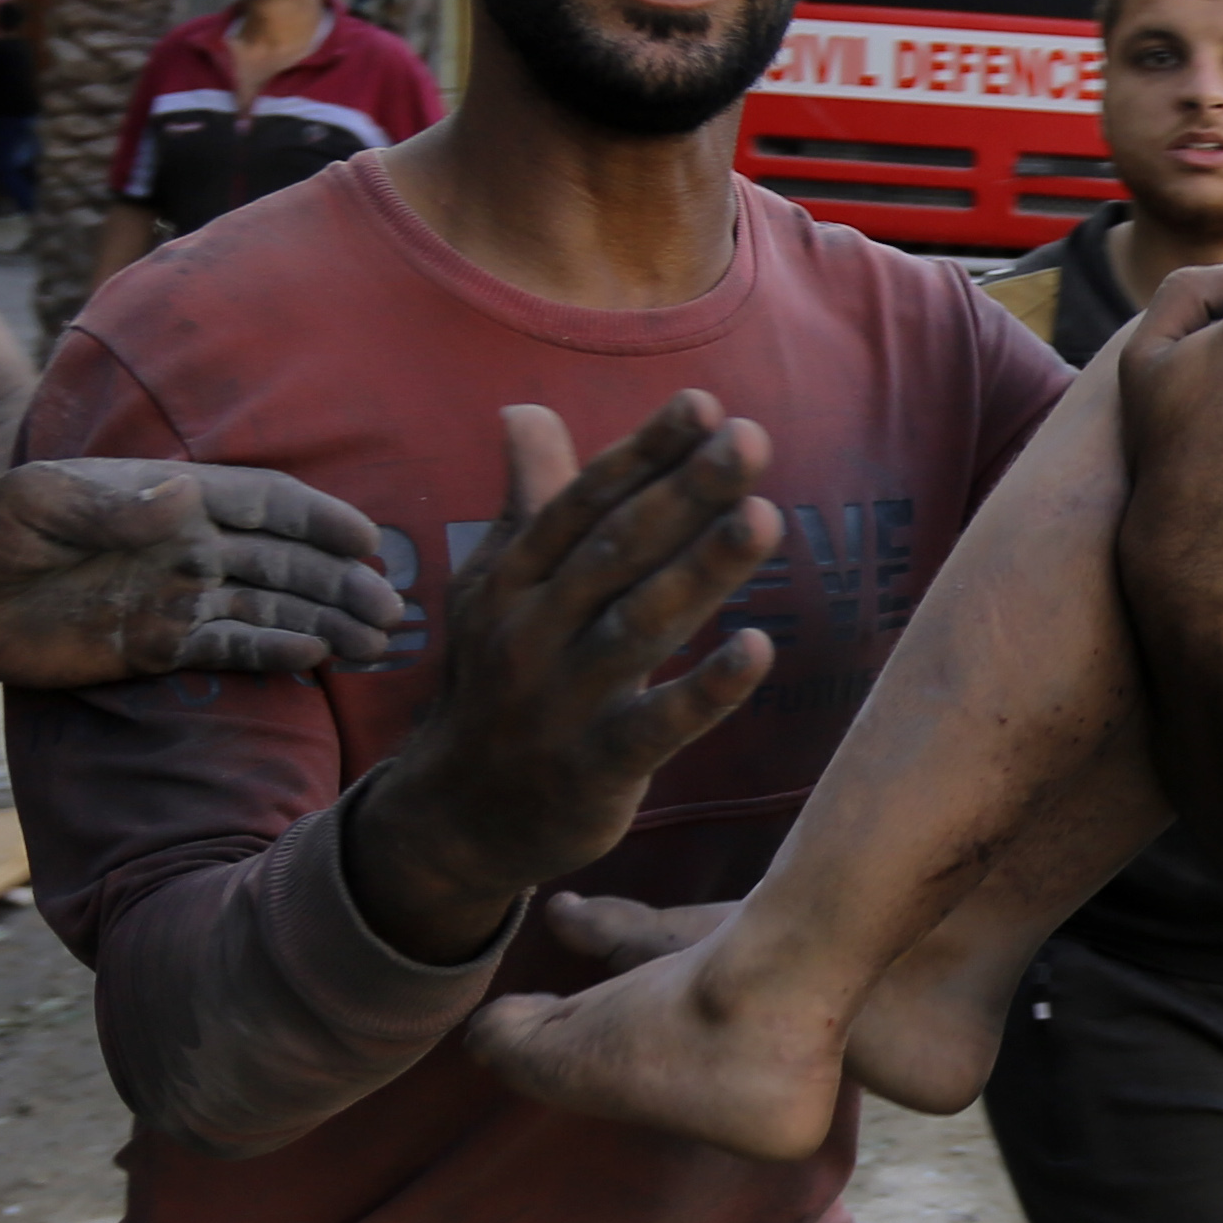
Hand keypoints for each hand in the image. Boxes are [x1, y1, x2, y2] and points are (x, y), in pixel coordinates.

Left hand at [0, 457, 402, 685]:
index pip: (263, 503)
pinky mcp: (160, 646)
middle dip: (342, 582)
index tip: (368, 541)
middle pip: (285, 560)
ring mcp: (178, 596)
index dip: (319, 519)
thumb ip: (110, 502)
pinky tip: (317, 658)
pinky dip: (274, 653)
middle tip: (394, 609)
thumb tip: (186, 498)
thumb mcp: (35, 501)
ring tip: (377, 643)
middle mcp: (187, 545)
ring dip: (326, 620)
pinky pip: (231, 648)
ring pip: (272, 606)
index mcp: (168, 497)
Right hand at [352, 395, 782, 963]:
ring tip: (764, 517)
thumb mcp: (500, 589)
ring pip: (639, 624)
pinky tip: (759, 648)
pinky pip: (656, 723)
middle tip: (749, 440)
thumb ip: (531, 503)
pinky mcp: (596, 766)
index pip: (583, 503)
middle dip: (684, 492)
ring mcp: (562, 700)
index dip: (643, 453)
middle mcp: (532, 631)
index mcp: (513, 580)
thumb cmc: (499, 681)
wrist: (457, 817)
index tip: (704, 405)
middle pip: (616, 550)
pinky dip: (707, 689)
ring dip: (702, 571)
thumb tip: (524, 411)